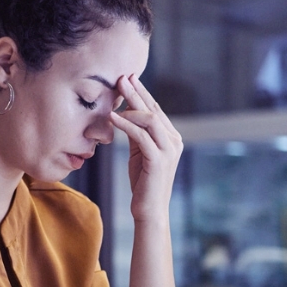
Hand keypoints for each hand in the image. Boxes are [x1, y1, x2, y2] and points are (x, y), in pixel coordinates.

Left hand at [109, 75, 182, 221]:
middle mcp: (174, 140)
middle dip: (136, 91)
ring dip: (130, 104)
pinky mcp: (158, 159)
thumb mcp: (140, 153)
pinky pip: (140, 135)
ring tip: (115, 94)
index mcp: (171, 138)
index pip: (155, 110)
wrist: (149, 209)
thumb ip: (138, 134)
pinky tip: (112, 118)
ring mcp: (169, 149)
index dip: (142, 93)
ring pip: (149, 119)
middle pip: (153, 109)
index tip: (128, 79)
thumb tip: (125, 114)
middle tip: (121, 77)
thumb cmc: (143, 182)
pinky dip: (125, 124)